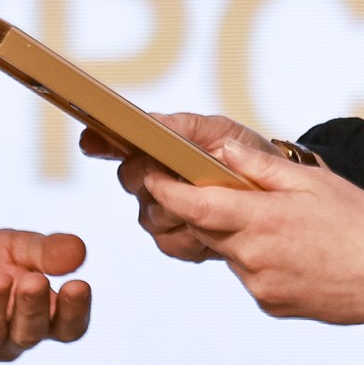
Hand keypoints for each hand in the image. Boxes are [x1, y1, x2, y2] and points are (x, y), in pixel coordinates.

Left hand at [0, 230, 93, 362]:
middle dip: (33, 308)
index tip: (79, 284)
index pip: (67, 328)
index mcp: (38, 319)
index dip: (75, 312)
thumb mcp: (16, 248)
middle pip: (29, 334)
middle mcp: (9, 338)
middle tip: (34, 280)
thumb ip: (46, 251)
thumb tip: (80, 251)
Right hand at [81, 112, 257, 263]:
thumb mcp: (220, 131)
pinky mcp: (176, 243)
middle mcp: (148, 183)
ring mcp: (159, 215)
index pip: (114, 144)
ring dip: (179, 207)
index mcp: (154, 150)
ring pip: (151, 215)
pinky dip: (193, 234)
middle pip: (131, 179)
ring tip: (206, 198)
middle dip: (152, 174)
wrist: (272, 190)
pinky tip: (211, 225)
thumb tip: (152, 121)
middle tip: (173, 169)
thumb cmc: (242, 155)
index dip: (100, 142)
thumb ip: (183, 126)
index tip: (91, 140)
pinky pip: (171, 243)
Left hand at [106, 119, 363, 330]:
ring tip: (277, 223)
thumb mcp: (312, 181)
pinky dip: (258, 259)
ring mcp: (261, 286)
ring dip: (236, 235)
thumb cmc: (359, 221)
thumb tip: (220, 151)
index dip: (165, 190)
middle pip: (207, 229)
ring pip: (229, 253)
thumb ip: (260, 167)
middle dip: (201, 209)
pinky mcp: (272, 304)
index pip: (194, 205)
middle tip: (209, 188)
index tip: (150, 175)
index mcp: (262, 220)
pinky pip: (250, 276)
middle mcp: (253, 257)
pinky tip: (291, 251)